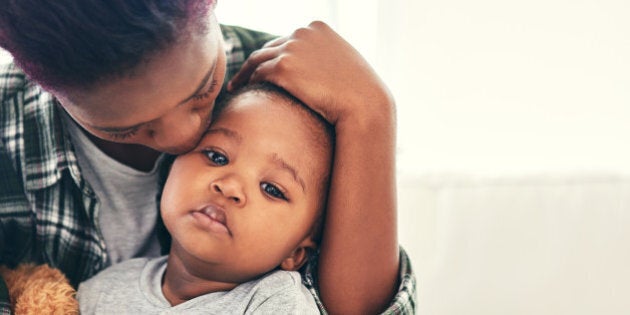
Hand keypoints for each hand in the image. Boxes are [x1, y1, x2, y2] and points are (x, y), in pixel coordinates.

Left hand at [228, 21, 393, 125]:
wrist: (363, 103)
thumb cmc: (359, 91)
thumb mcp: (345, 63)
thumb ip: (326, 57)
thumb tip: (314, 68)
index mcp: (317, 27)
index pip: (289, 39)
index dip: (277, 54)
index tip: (267, 67)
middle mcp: (302, 32)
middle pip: (270, 46)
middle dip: (259, 62)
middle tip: (246, 77)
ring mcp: (291, 48)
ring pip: (258, 58)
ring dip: (245, 72)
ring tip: (237, 85)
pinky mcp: (283, 67)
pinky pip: (258, 73)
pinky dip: (248, 81)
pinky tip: (244, 92)